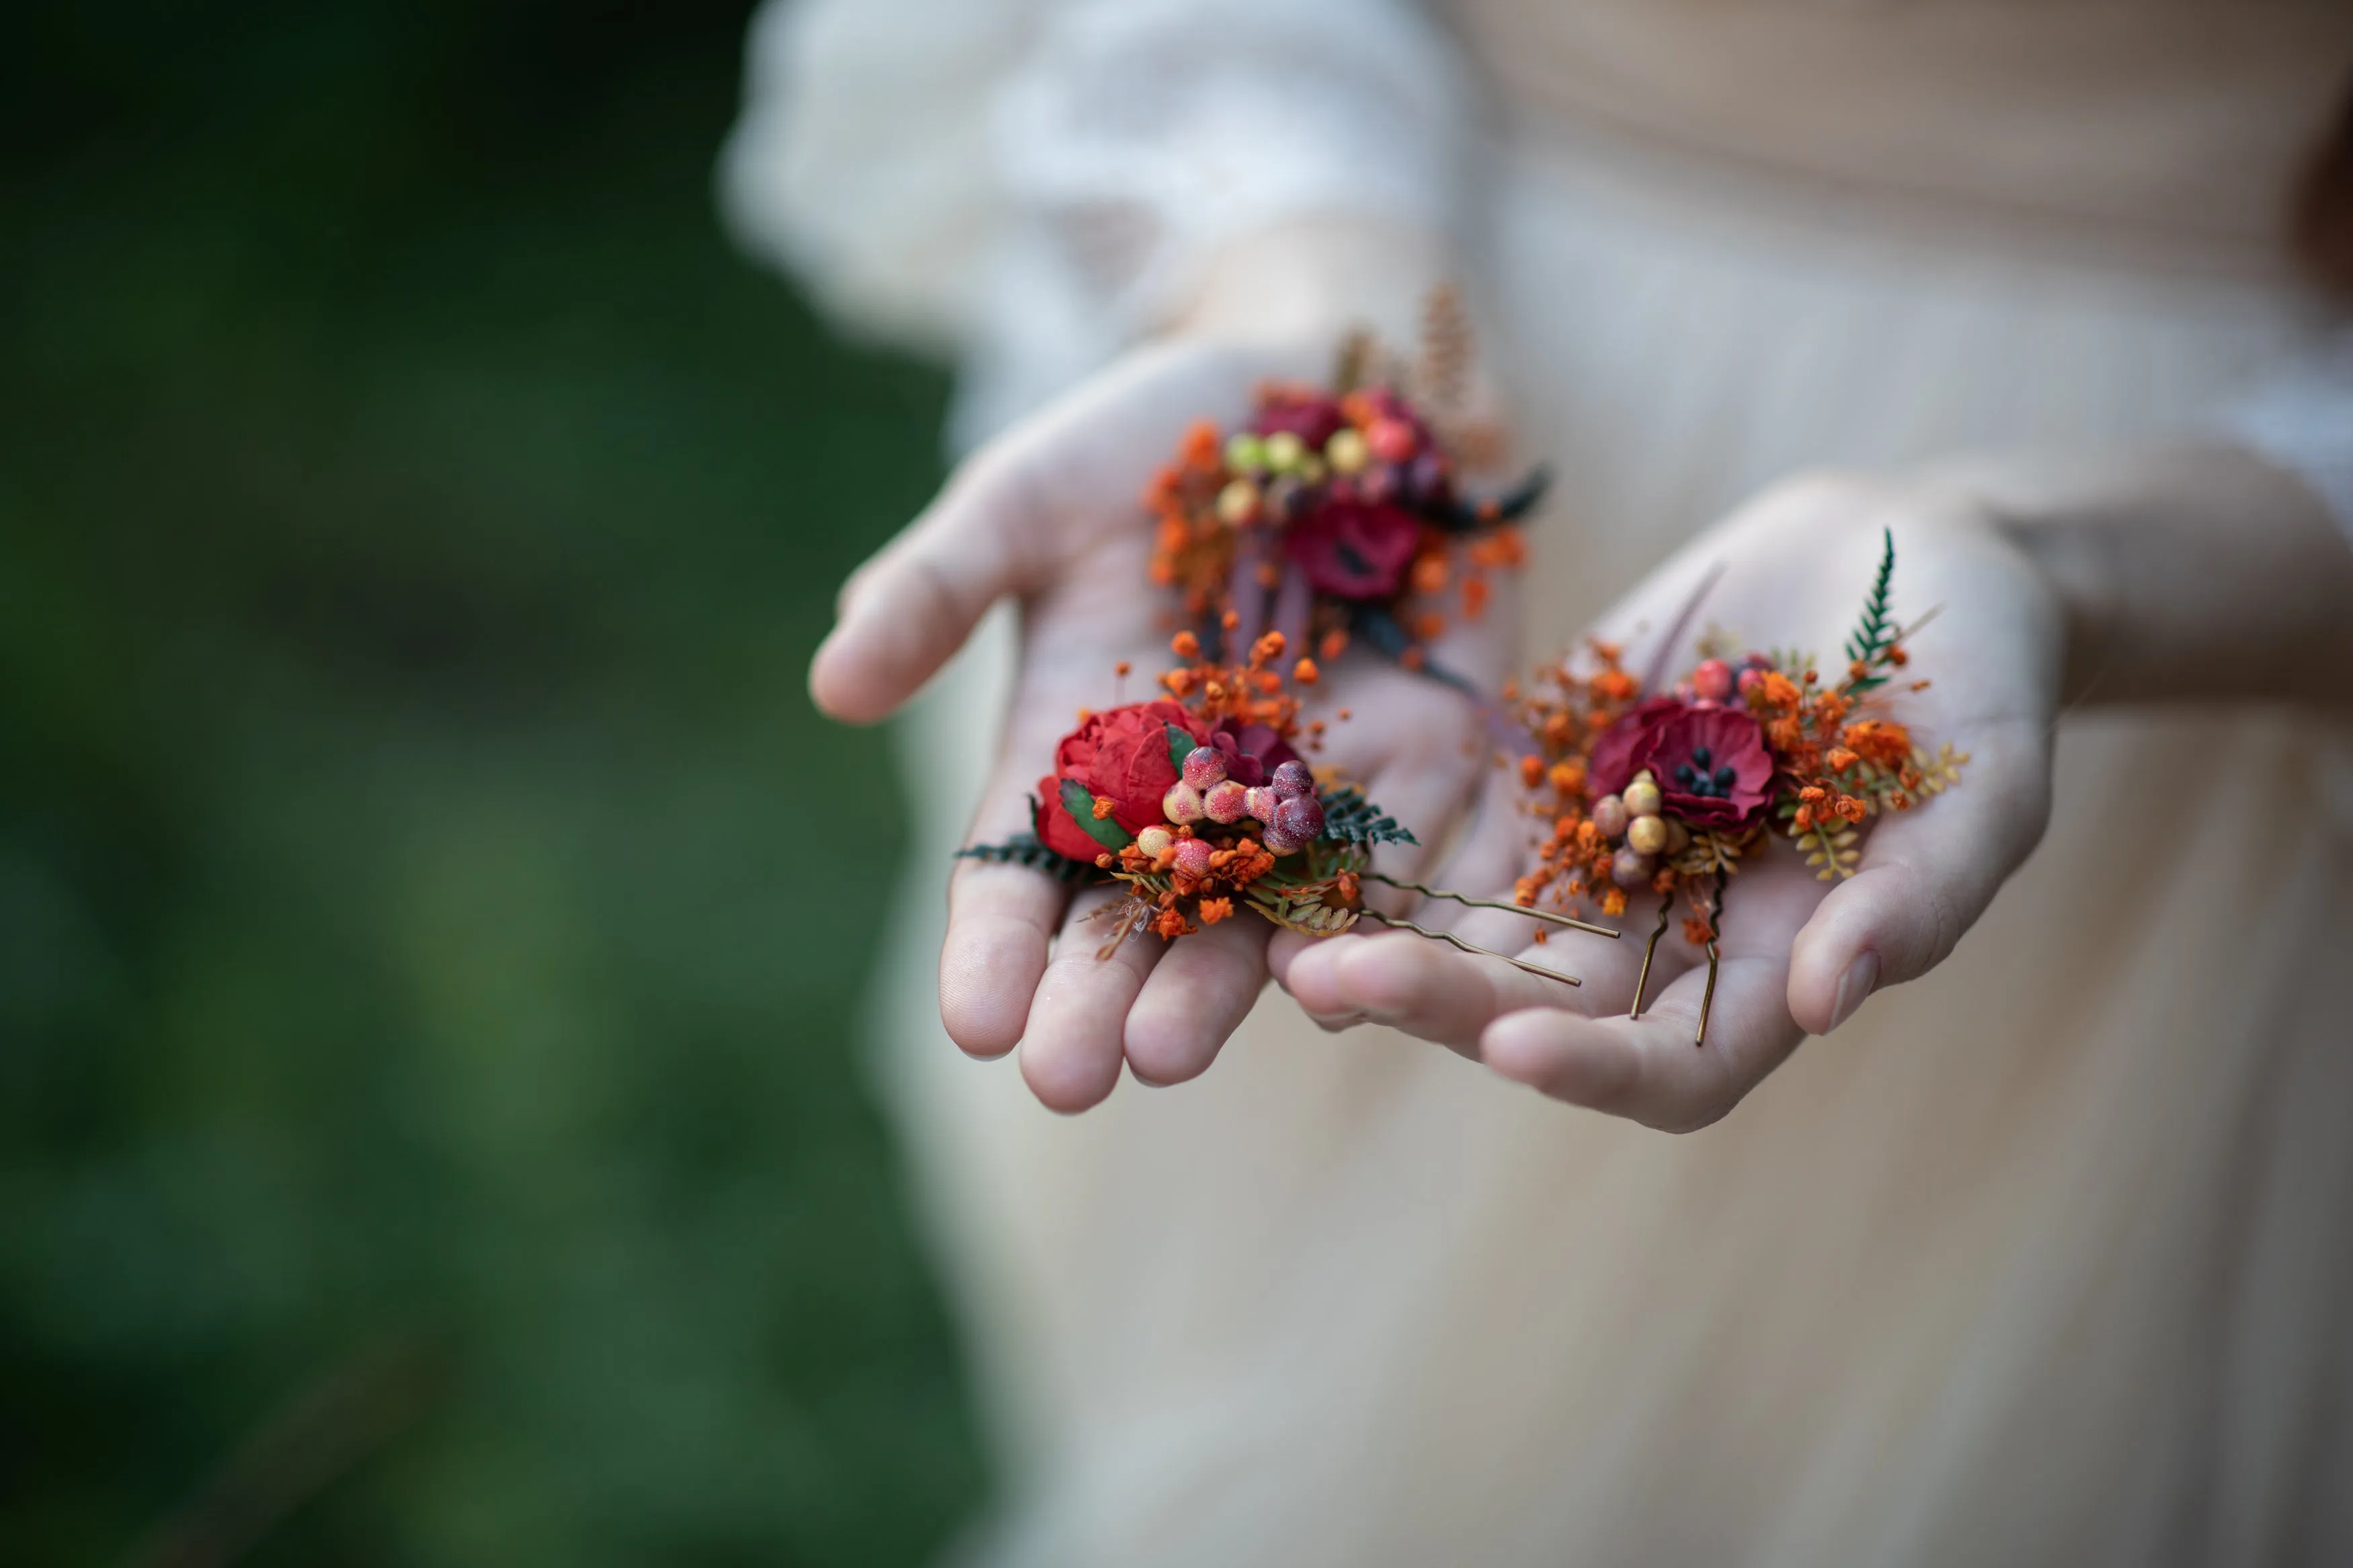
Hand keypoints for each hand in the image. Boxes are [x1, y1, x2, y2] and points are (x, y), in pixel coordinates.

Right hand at [814, 332, 1513, 1111]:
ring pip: (1259, 922)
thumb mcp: (1029, 495)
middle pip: (1133, 925)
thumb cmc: (1153, 436)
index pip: (1020, 873)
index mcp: (1075, 754)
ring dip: (1217, 992)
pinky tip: (1350, 983)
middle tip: (1066, 1079)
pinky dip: (1381, 926)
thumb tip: (833, 686)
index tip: (969, 1022)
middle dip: (1097, 1002)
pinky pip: (1404, 869)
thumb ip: (939, 586)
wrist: (1327, 383)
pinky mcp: (1421, 771)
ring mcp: (1303, 798)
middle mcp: (1185, 803)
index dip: (993, 947)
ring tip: (1169, 1052)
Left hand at [1271, 472, 2066, 1130]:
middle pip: (1538, 1008)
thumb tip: (1826, 1007)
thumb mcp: (1987, 787)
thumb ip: (1919, 900)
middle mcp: (1669, 932)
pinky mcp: (1548, 763)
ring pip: (1470, 926)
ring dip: (1377, 936)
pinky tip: (1294, 830)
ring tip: (1275, 933)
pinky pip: (1450, 817)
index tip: (1514, 1047)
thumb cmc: (1985, 682)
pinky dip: (1378, 838)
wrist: (1916, 555)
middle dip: (1435, 1002)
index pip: (1671, 1070)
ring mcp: (1598, 848)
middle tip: (1328, 983)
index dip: (1593, 1071)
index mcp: (1774, 970)